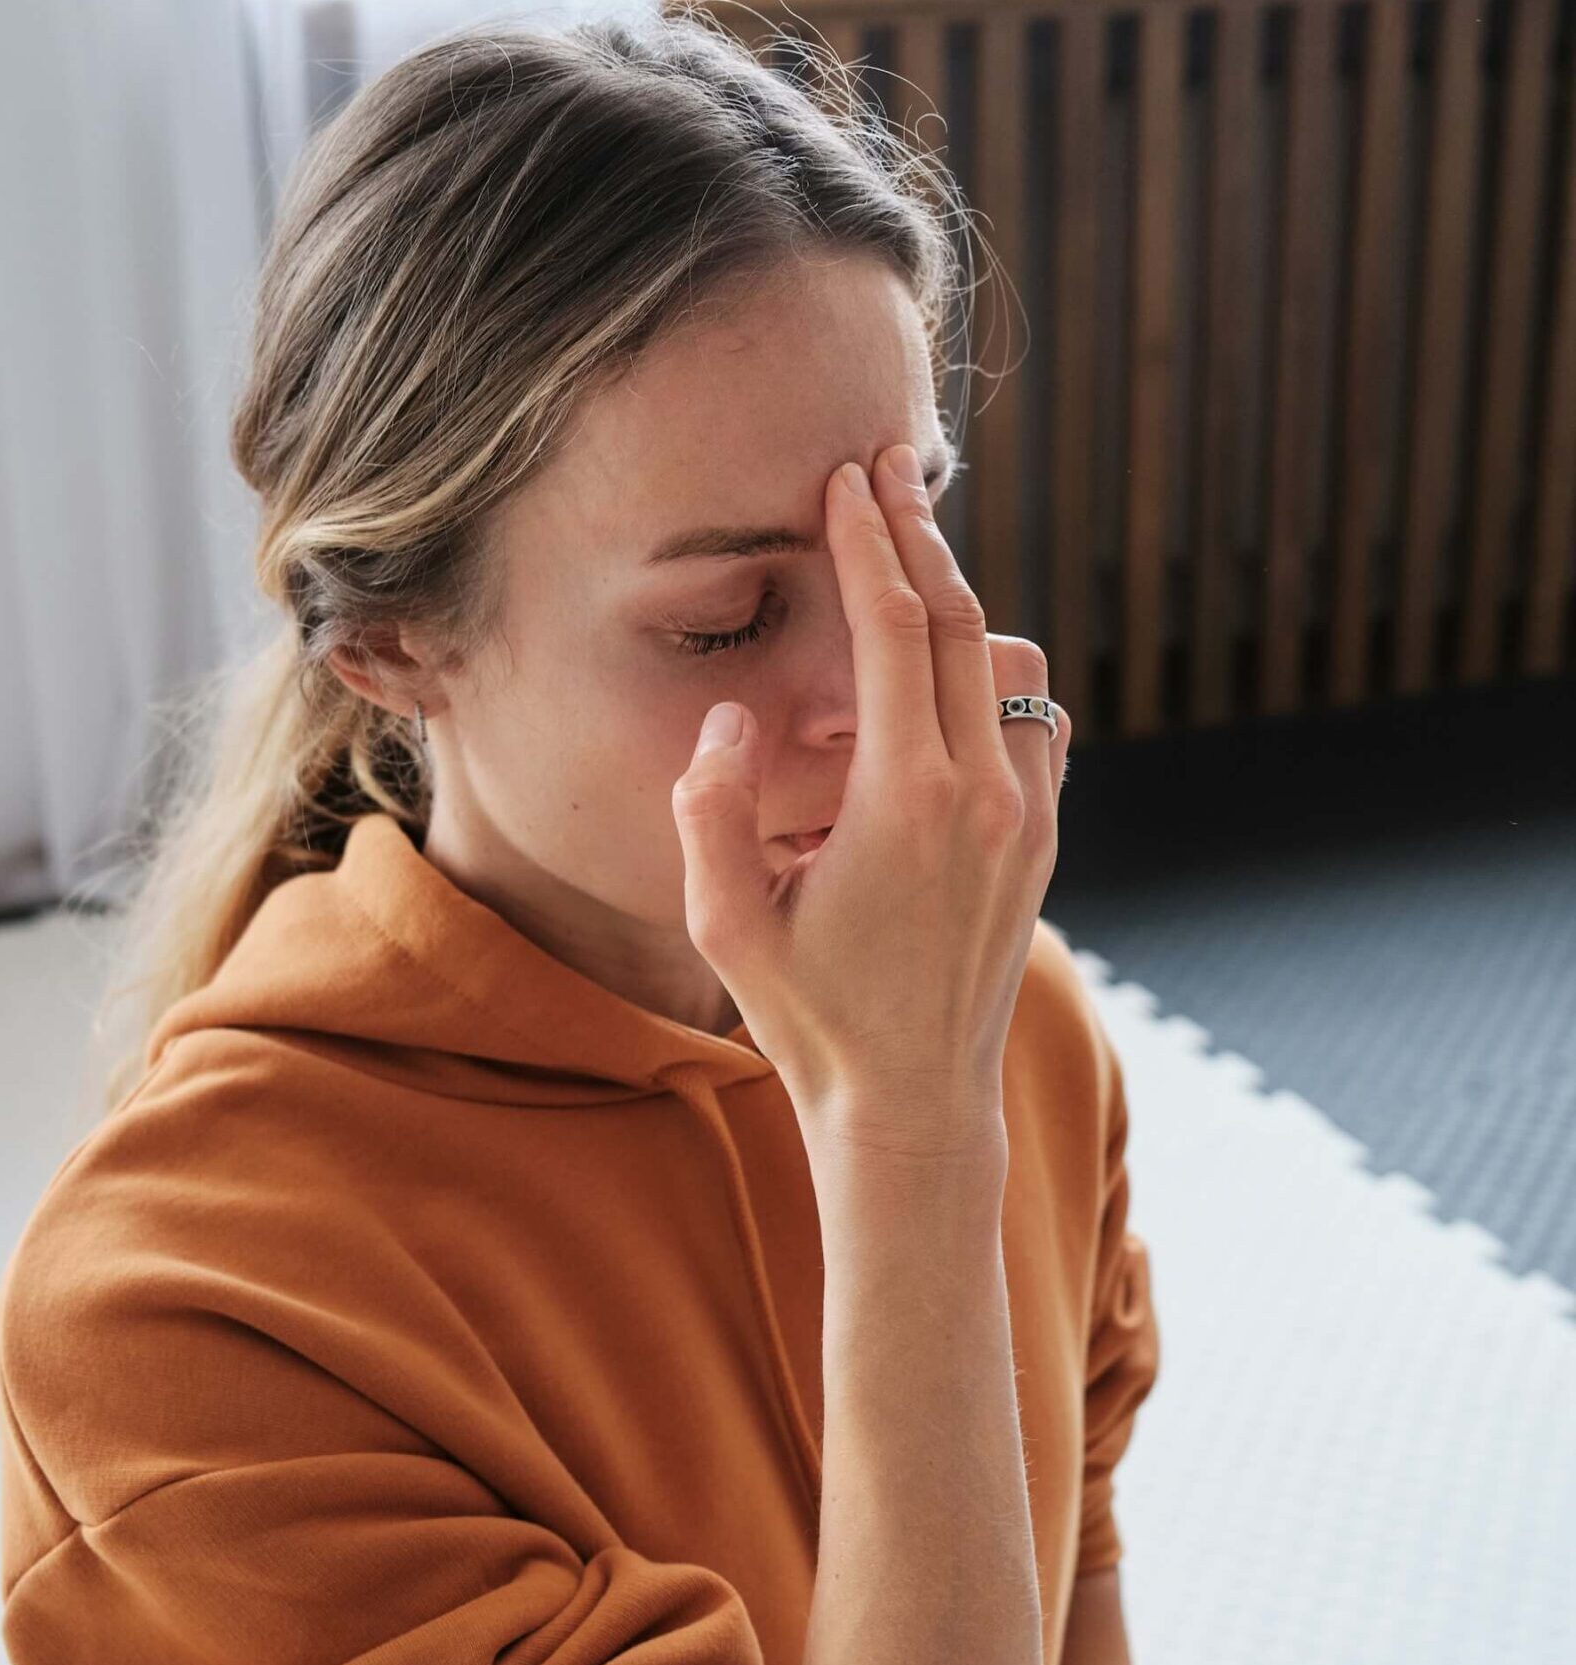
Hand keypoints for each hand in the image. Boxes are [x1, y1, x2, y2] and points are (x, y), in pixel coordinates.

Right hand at [669, 443, 1069, 1131]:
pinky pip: (1040, 720)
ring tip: (910, 581)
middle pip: (966, 622)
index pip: (897, 630)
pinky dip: (1002, 678)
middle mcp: (984, 795)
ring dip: (964, 611)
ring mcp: (1027, 818)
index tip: (850, 479)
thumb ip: (710, 808)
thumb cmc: (809, 1017)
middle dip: (922, 536)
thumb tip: (729, 718)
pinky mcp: (1043, 843)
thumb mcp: (724, 923)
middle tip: (888, 473)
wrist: (911, 1101)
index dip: (870, 542)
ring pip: (1014, 663)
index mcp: (905, 800)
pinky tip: (960, 678)